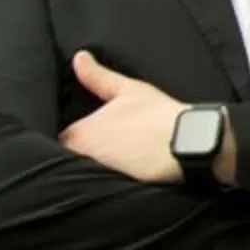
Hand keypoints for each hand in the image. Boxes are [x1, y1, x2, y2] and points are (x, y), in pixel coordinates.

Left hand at [59, 51, 185, 185]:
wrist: (187, 144)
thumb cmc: (157, 115)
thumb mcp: (126, 88)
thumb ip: (96, 75)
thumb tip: (79, 57)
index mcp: (79, 134)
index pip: (61, 139)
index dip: (73, 136)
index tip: (86, 133)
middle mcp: (82, 159)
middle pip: (70, 159)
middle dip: (80, 155)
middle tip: (103, 147)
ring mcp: (98, 178)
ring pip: (86, 174)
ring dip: (94, 169)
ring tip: (115, 161)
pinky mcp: (115, 192)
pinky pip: (103, 190)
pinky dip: (108, 184)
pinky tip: (125, 175)